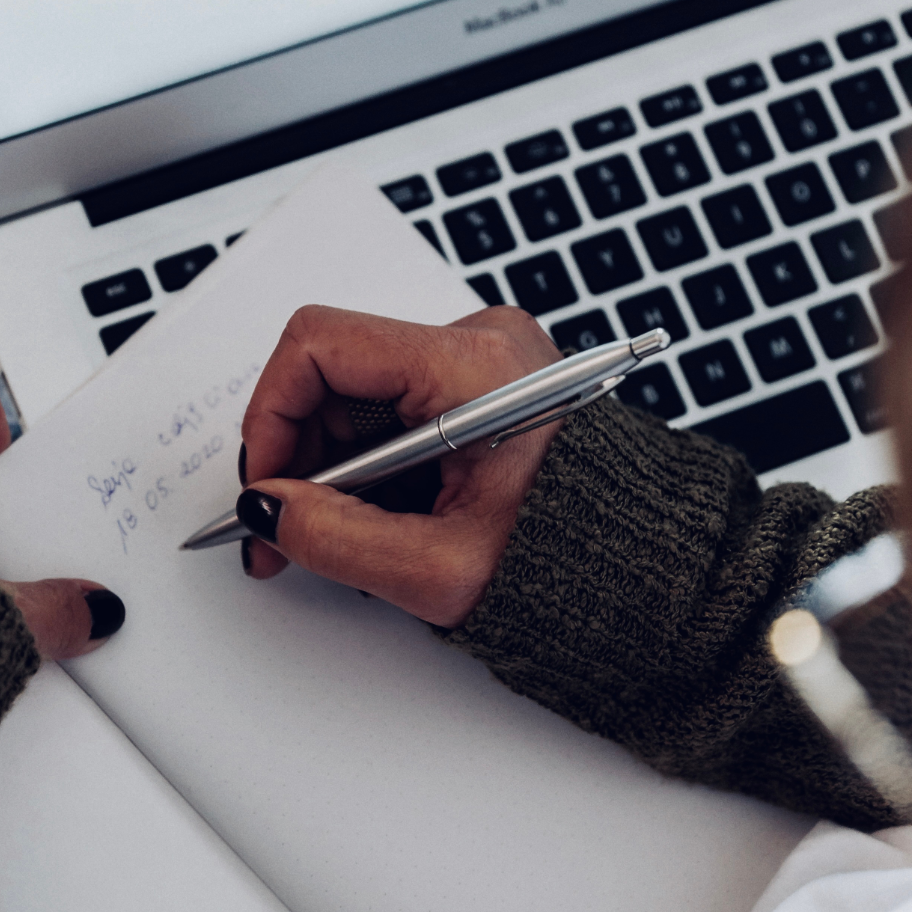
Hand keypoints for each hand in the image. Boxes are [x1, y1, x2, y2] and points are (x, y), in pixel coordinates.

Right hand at [237, 305, 561, 625]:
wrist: (644, 566)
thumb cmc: (573, 561)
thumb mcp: (436, 569)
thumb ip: (334, 538)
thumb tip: (267, 509)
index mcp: (474, 368)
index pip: (320, 344)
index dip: (273, 414)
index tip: (268, 482)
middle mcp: (479, 342)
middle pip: (335, 372)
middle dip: (300, 454)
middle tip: (284, 529)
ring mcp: (482, 358)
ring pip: (358, 395)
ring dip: (333, 466)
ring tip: (339, 535)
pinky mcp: (482, 381)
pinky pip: (394, 407)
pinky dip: (371, 462)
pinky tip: (381, 515)